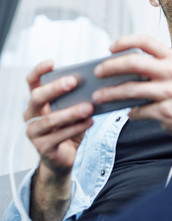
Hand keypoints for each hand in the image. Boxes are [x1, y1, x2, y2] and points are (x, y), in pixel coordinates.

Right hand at [24, 60, 93, 175]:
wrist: (65, 157)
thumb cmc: (69, 128)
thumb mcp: (71, 110)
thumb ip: (76, 98)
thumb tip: (92, 84)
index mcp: (37, 102)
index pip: (32, 82)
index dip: (39, 71)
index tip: (52, 63)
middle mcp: (31, 115)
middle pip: (37, 97)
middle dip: (55, 88)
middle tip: (74, 81)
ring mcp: (34, 133)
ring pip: (50, 119)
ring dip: (71, 112)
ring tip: (89, 107)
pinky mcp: (42, 148)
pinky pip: (59, 136)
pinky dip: (76, 128)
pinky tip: (89, 122)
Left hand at [93, 35, 171, 147]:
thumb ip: (156, 66)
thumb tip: (123, 68)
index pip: (146, 41)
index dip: (125, 41)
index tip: (110, 48)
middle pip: (134, 62)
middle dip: (111, 66)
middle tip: (98, 72)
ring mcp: (170, 92)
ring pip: (131, 89)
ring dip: (110, 93)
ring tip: (99, 96)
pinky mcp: (167, 111)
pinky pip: (139, 110)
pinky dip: (130, 112)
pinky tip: (128, 112)